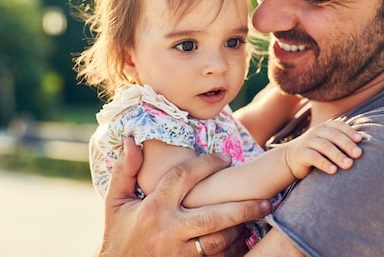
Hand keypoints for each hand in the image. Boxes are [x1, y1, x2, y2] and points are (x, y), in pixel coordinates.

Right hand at [97, 137, 271, 256]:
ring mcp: (179, 253)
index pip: (184, 177)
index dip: (207, 164)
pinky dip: (234, 251)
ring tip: (257, 217)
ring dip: (241, 229)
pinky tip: (245, 240)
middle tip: (267, 199)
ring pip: (219, 241)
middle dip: (243, 207)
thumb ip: (125, 171)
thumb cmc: (119, 236)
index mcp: (153, 208)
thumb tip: (132, 139)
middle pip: (213, 216)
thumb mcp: (115, 203)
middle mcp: (168, 230)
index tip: (226, 158)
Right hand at [285, 120, 363, 178]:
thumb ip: (342, 141)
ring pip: (324, 146)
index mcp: (325, 127)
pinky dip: (324, 163)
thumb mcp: (328, 143)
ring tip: (349, 165)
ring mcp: (308, 142)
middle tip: (358, 154)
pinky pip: (314, 157)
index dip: (349, 132)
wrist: (290, 158)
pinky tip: (333, 170)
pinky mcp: (301, 154)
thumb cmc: (317, 152)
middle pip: (334, 135)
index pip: (339, 125)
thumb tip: (369, 143)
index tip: (360, 140)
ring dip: (338, 155)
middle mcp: (316, 132)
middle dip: (347, 144)